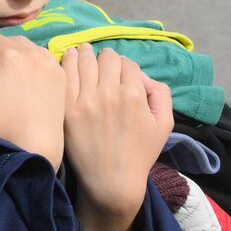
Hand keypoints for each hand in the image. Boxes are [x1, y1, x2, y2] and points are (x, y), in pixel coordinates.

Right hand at [0, 36, 65, 169]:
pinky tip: (21, 64)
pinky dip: (27, 53)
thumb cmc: (2, 126)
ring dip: (6, 46)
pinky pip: (40, 52)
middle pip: (1, 40)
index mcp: (8, 57)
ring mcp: (48, 60)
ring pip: (22, 43)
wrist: (38, 145)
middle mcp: (30, 52)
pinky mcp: (59, 71)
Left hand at [60, 45, 173, 230]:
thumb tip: (143, 76)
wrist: (111, 181)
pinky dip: (68, 62)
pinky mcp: (67, 108)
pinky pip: (66, 75)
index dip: (125, 66)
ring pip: (85, 61)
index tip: (120, 71)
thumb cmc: (140, 154)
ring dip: (86, 53)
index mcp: (134, 95)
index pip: (128, 64)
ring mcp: (85, 100)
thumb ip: (161, 94)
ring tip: (83, 49)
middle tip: (102, 61)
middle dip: (107, 58)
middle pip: (107, 59)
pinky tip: (68, 56)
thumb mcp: (164, 124)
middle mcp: (109, 93)